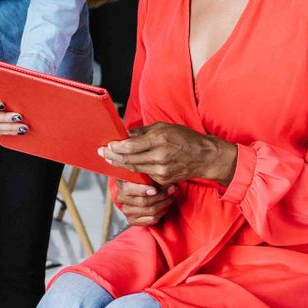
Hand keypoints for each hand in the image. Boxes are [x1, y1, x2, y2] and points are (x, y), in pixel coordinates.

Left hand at [99, 122, 237, 186]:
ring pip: (134, 169)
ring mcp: (161, 171)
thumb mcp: (165, 127)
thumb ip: (144, 132)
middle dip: (113, 156)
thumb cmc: (185, 138)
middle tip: (102, 153)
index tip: (107, 145)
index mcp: (159, 140)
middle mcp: (159, 157)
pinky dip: (134, 170)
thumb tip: (126, 135)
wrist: (205, 157)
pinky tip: (126, 166)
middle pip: (129, 160)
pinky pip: (144, 175)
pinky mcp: (163, 180)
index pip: (130, 146)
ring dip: (120, 164)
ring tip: (110, 159)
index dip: (116, 147)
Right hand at [114, 179, 176, 225]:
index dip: (142, 190)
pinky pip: (151, 219)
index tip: (155, 190)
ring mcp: (127, 211)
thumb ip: (157, 180)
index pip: (128, 189)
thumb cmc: (143, 182)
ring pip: (149, 210)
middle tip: (172, 191)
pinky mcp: (132, 220)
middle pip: (143, 201)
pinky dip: (161, 213)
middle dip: (161, 196)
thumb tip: (172, 187)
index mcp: (122, 185)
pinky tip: (165, 207)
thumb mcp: (146, 177)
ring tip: (171, 198)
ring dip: (164, 204)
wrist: (135, 194)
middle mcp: (122, 199)